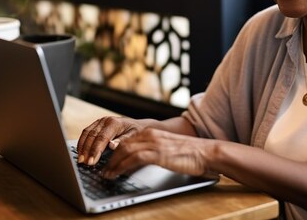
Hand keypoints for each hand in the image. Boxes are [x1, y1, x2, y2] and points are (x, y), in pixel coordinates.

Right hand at [77, 116, 143, 164]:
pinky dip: (82, 143)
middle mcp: (105, 120)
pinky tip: (80, 152)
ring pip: (86, 134)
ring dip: (82, 147)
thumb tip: (111, 146)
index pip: (102, 138)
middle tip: (84, 163)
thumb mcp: (133, 136)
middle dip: (87, 150)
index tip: (91, 161)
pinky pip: (86, 133)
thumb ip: (122, 141)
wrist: (138, 125)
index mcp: (114, 123)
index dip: (95, 150)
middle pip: (92, 136)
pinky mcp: (96, 124)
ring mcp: (100, 122)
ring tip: (80, 160)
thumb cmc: (136, 132)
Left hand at [102, 127, 218, 179]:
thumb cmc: (190, 155)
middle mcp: (150, 134)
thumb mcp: (166, 151)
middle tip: (100, 168)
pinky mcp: (157, 152)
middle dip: (108, 157)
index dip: (113, 151)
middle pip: (121, 144)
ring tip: (105, 174)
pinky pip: (133, 158)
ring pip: (124, 150)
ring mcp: (153, 142)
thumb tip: (135, 163)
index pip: (126, 139)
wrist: (206, 153)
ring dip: (111, 163)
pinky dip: (120, 166)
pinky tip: (115, 174)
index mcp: (152, 132)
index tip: (105, 161)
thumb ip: (151, 152)